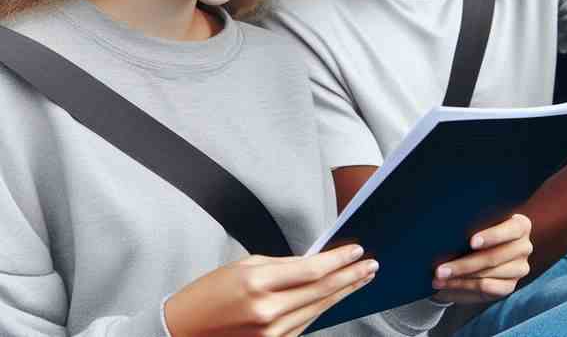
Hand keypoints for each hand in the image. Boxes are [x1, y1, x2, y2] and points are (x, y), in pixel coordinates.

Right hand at [164, 244, 378, 336]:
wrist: (185, 328)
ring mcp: (271, 334)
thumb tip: (314, 262)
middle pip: (321, 291)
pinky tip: (335, 298)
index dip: (339, 259)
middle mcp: (267, 312)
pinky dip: (323, 309)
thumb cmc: (209, 293)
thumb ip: (282, 265)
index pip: (312, 269)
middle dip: (350, 276)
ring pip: (318, 309)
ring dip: (343, 293)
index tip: (355, 250)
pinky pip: (305, 324)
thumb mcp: (244, 265)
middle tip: (370, 264)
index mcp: (258, 283)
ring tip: (360, 279)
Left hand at [431, 213, 531, 303]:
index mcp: (519, 224)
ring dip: (459, 276)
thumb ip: (471, 221)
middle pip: (494, 257)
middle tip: (440, 268)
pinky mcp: (510, 285)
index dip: (492, 236)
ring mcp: (520, 268)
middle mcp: (524, 246)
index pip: (511, 230)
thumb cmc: (471, 229)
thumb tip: (448, 223)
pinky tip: (447, 284)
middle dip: (464, 263)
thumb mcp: (473, 222)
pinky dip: (463, 285)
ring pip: (488, 274)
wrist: (471, 252)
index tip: (472, 242)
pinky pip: (487, 287)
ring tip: (438, 276)